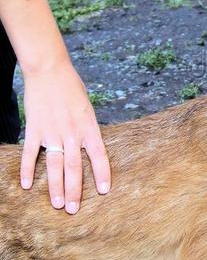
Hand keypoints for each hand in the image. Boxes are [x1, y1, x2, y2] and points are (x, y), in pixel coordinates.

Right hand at [20, 62, 110, 213]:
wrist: (50, 70)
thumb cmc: (72, 88)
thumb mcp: (88, 108)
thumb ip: (88, 129)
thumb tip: (89, 147)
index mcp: (89, 126)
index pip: (99, 155)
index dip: (102, 174)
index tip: (105, 191)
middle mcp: (72, 133)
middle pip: (75, 167)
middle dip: (75, 190)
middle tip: (74, 210)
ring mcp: (52, 132)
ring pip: (55, 165)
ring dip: (55, 186)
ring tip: (57, 205)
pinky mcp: (35, 129)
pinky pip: (31, 154)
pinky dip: (28, 170)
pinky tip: (27, 186)